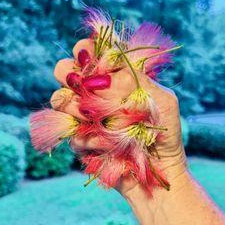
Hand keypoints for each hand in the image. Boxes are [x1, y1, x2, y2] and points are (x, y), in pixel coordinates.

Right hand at [52, 38, 186, 197]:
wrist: (158, 174)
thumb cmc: (165, 134)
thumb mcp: (163, 102)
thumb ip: (137, 80)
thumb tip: (102, 77)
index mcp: (117, 78)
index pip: (91, 52)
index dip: (85, 50)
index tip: (89, 58)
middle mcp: (96, 94)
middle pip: (65, 71)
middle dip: (68, 74)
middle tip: (81, 85)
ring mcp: (85, 117)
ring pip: (59, 99)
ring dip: (74, 106)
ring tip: (96, 119)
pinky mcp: (80, 140)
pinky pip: (68, 132)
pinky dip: (86, 137)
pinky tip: (105, 145)